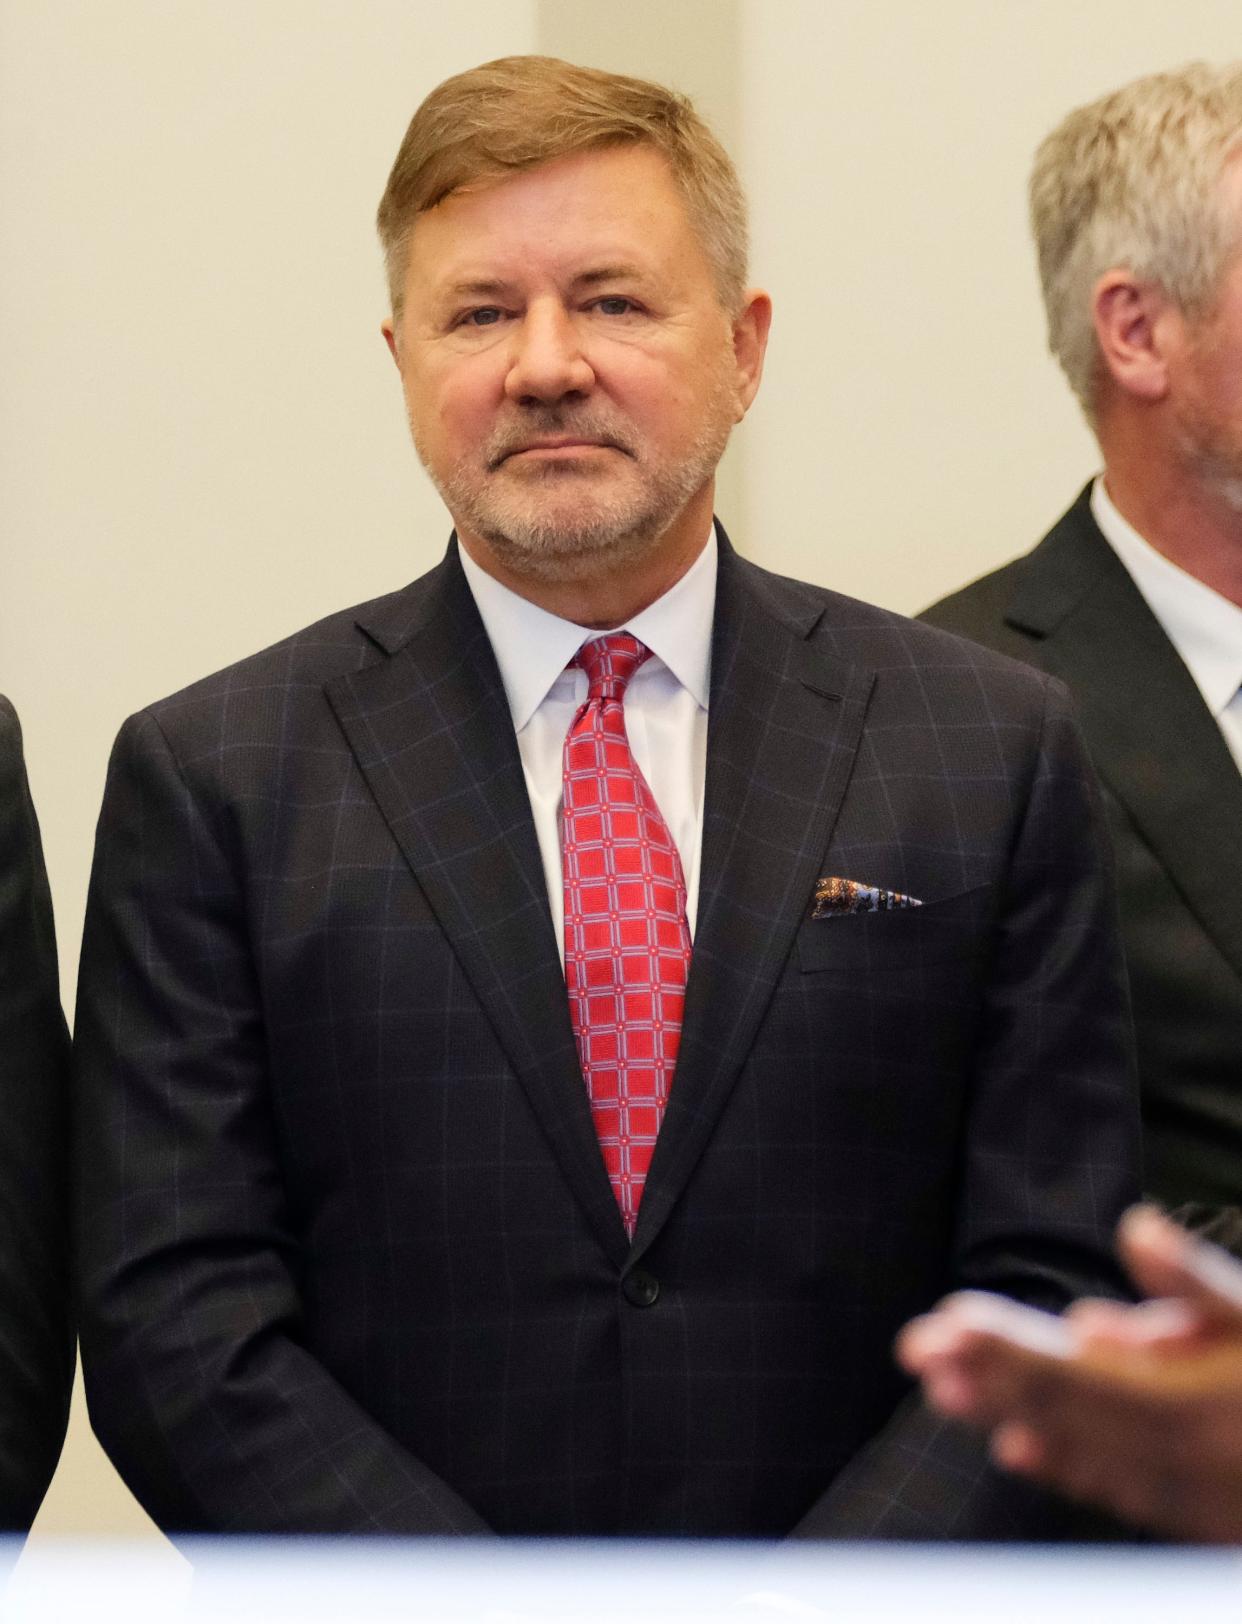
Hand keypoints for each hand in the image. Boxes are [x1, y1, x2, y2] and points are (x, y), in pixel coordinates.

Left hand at [897, 1206, 1241, 1540]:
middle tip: (914, 1352)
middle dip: (987, 1379)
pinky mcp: (1203, 1514)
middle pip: (1064, 1412)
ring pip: (1081, 1452)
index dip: (1006, 1349)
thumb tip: (1137, 1226)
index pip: (1075, 1373)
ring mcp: (1188, 1491)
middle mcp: (1179, 1453)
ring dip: (1009, 1417)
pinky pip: (1121, 1489)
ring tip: (943, 1390)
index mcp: (1190, 1403)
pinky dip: (1068, 1467)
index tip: (945, 1323)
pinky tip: (1018, 1448)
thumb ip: (1198, 1282)